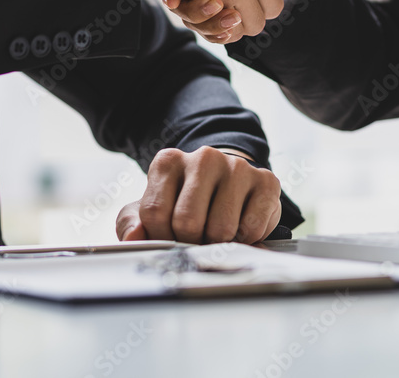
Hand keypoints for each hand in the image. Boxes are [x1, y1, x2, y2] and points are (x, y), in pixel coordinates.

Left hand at [115, 146, 282, 244]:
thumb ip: (132, 224)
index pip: (155, 213)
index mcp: (168, 161)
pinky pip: (251, 229)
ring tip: (217, 231)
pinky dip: (245, 239)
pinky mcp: (266, 181)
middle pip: (188, 222)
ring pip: (221, 228)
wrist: (227, 185)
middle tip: (196, 237)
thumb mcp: (151, 210)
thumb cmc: (183, 202)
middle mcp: (203, 157)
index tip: (169, 237)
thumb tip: (133, 237)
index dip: (161, 238)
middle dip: (190, 241)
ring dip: (218, 242)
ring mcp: (237, 167)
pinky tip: (240, 225)